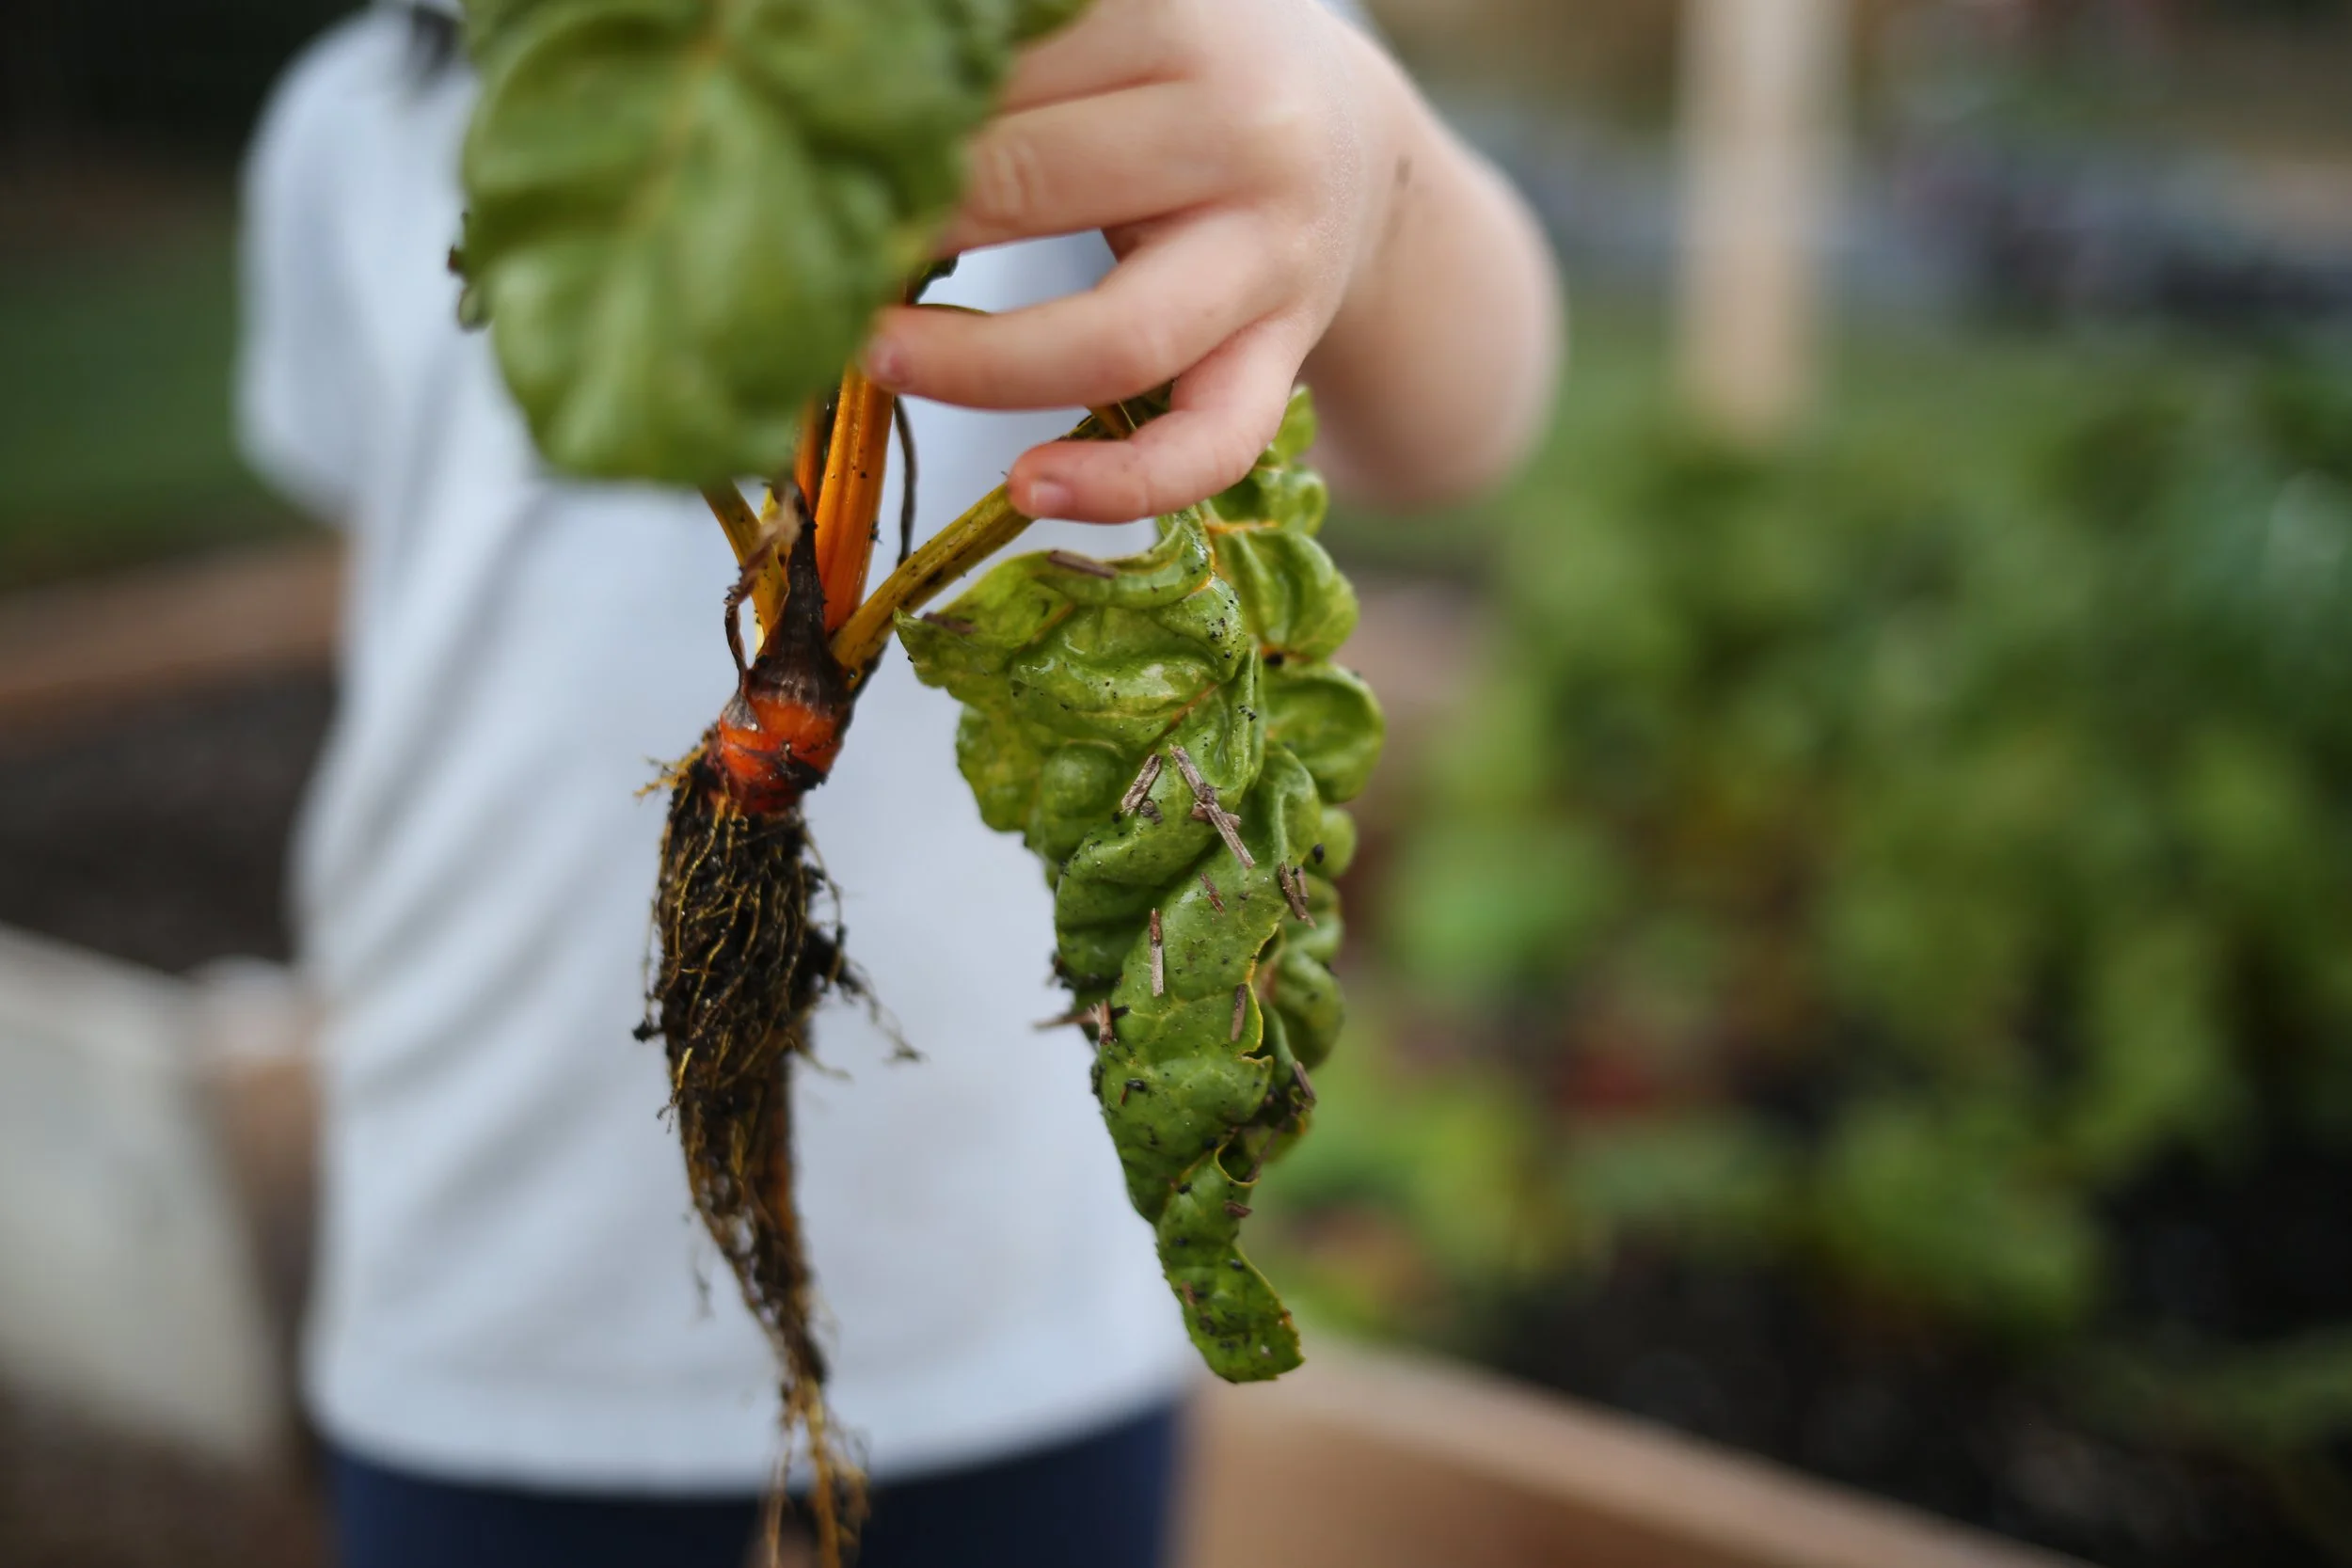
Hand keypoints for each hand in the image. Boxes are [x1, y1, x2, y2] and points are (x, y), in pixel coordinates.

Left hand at [859, 0, 1404, 523]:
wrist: (1350, 142)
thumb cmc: (1185, 69)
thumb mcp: (1112, 18)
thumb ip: (1010, 44)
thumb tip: (847, 96)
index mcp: (1180, 17)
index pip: (996, 73)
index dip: (888, 122)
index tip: (806, 145)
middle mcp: (1242, 133)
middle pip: (1032, 188)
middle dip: (907, 228)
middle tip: (816, 252)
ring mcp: (1272, 257)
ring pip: (1113, 335)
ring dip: (976, 363)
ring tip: (876, 357)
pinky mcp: (1283, 354)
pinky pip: (1211, 442)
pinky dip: (1122, 484)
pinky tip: (1030, 488)